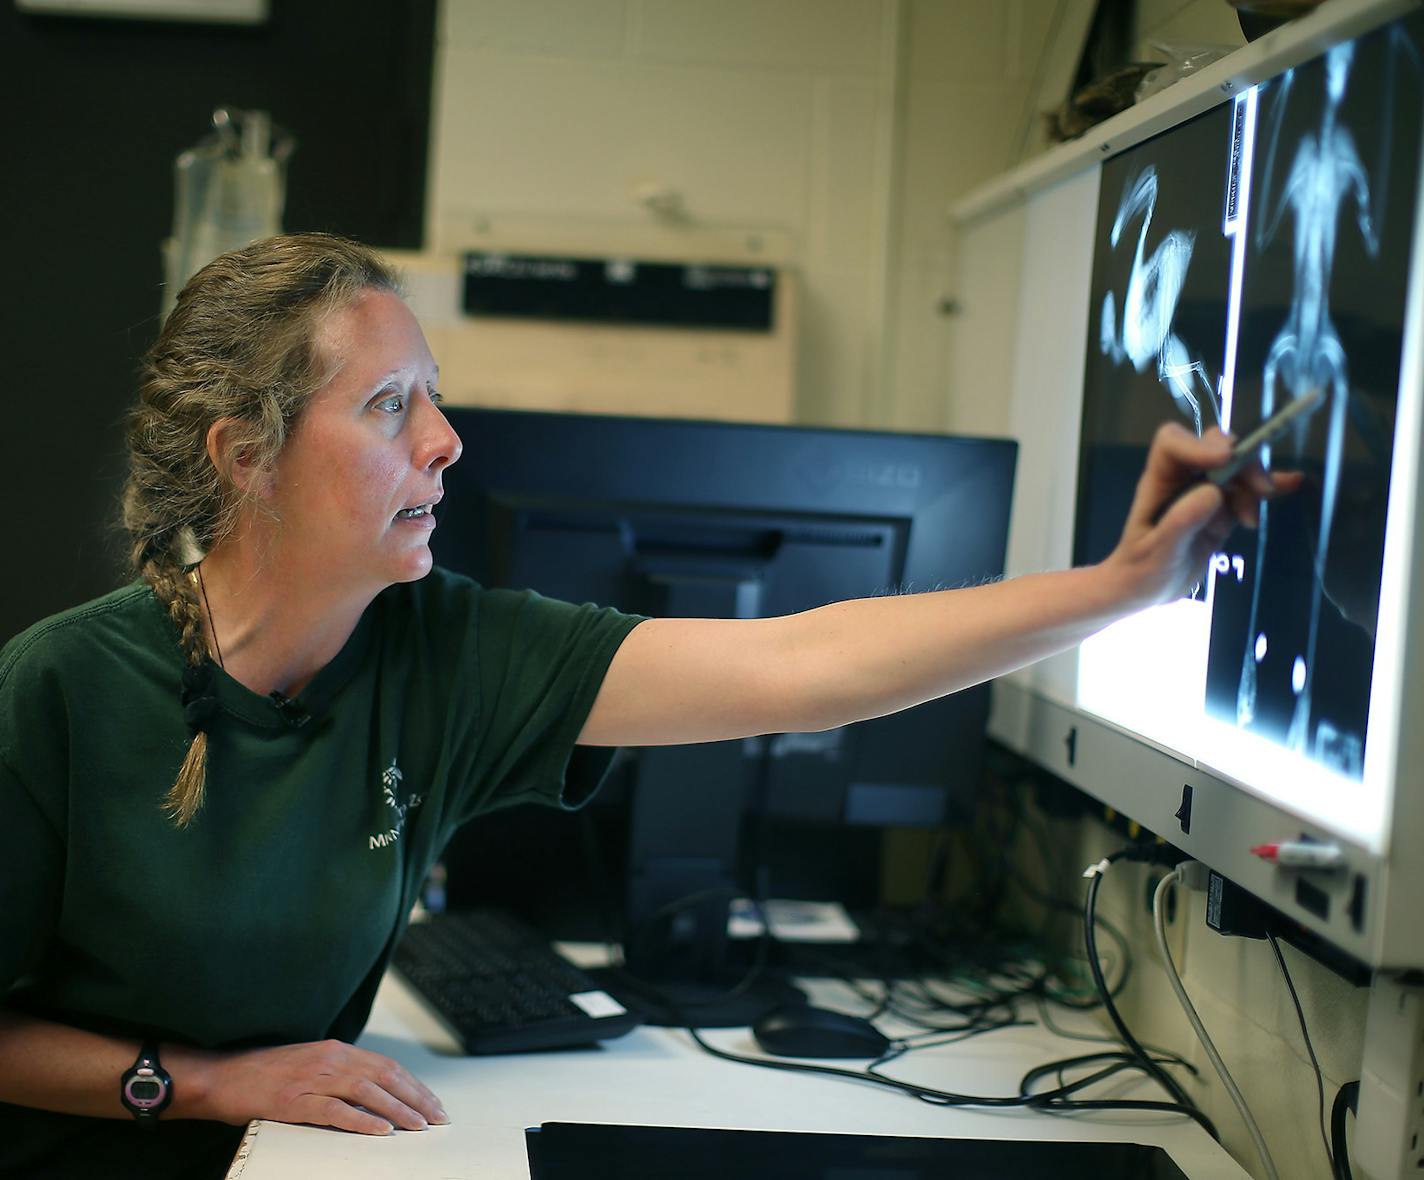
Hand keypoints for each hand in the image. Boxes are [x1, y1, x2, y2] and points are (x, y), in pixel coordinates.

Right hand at [194, 1039, 447, 1134]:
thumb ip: (339, 1073)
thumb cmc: (265, 1074)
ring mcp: (313, 1078)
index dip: (413, 1085)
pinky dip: (362, 1120)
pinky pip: (336, 1110)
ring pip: (367, 1091)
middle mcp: (330, 1058)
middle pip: (385, 1076)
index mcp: (336, 1050)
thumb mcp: (309, 1065)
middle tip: (437, 1117)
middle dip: (416, 1097)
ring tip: (418, 1126)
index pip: (387, 1066)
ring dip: (398, 1109)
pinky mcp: (295, 1099)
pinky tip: (381, 1130)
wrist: (222, 1076)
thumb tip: (373, 1093)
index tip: (433, 1102)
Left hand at [1102, 422, 1302, 610]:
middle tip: (1262, 491)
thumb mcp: (1157, 554)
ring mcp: (1204, 492)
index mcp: (1157, 483)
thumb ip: (1180, 523)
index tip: (1226, 459)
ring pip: (1236, 467)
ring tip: (1251, 522)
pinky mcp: (1223, 508)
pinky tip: (1292, 482)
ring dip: (1254, 484)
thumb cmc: (1141, 572)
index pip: (1172, 444)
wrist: (1147, 588)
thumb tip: (1213, 492)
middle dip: (1242, 462)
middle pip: (1214, 446)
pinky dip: (1270, 485)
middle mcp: (1181, 480)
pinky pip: (1247, 490)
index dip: (1200, 444)